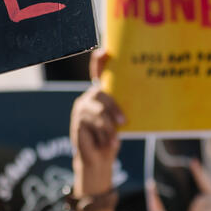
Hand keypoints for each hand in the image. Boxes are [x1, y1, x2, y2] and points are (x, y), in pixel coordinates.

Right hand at [71, 50, 125, 177]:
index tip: (104, 51)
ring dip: (109, 126)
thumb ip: (120, 110)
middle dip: (114, 107)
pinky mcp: (77, 121)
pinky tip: (106, 142)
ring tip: (114, 138)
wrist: (99, 159)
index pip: (98, 72)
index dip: (99, 61)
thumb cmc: (112, 137)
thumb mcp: (119, 122)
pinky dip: (103, 134)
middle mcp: (89, 97)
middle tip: (123, 121)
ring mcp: (81, 108)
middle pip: (101, 94)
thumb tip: (133, 106)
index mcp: (101, 94)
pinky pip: (93, 123)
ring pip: (98, 111)